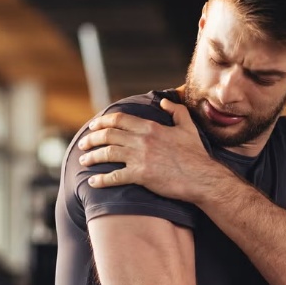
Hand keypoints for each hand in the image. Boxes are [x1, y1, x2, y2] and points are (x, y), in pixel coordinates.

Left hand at [77, 98, 218, 201]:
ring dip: (92, 156)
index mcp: (151, 127)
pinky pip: (114, 177)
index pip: (119, 119)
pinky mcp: (141, 176)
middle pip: (108, 135)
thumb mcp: (188, 127)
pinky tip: (92, 182)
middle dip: (91, 138)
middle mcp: (142, 140)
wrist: (201, 177)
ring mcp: (140, 158)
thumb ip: (176, 111)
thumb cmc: (195, 154)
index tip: (93, 125)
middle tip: (83, 143)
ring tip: (83, 160)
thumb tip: (164, 101)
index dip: (102, 121)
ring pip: (107, 154)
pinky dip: (101, 180)